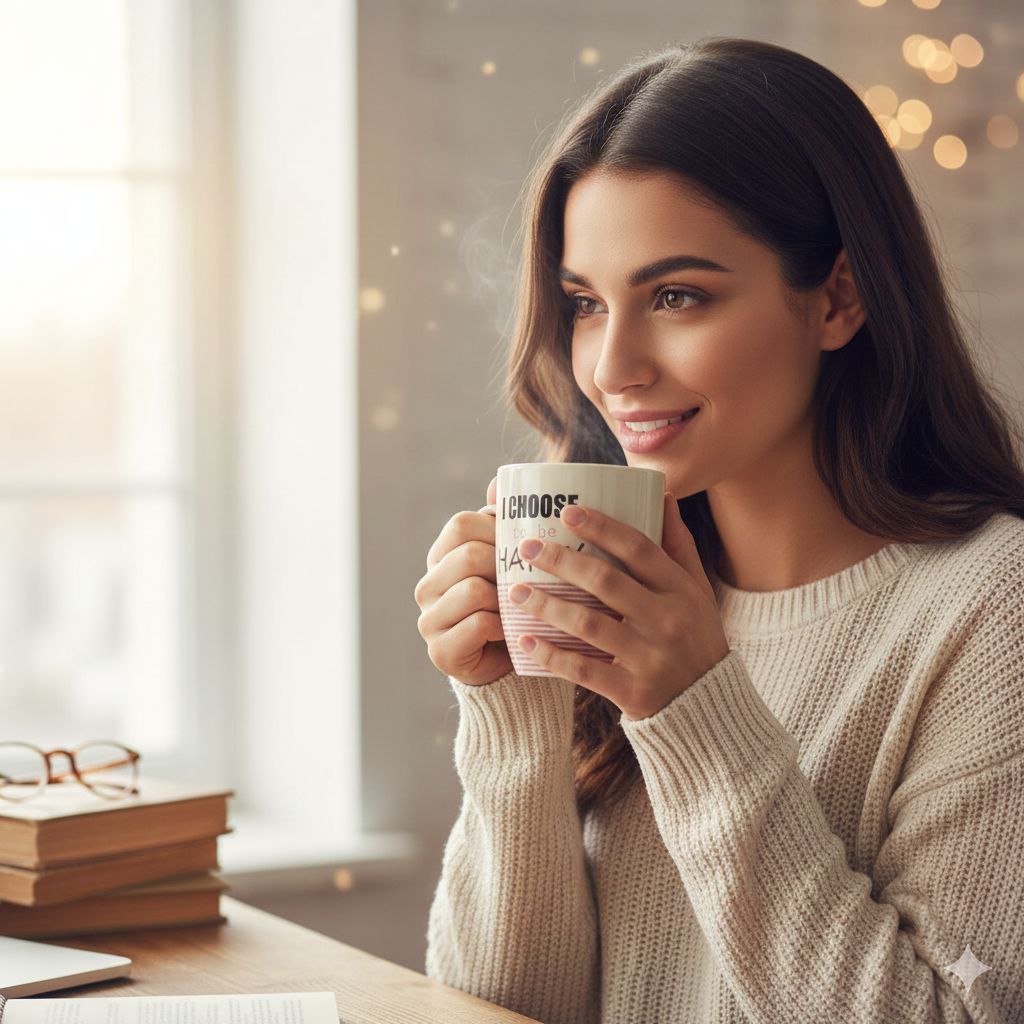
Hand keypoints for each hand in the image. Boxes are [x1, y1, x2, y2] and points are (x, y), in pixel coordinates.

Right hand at [414, 475, 513, 686]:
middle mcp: (428, 585)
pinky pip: (477, 625)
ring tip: (522, 606)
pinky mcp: (441, 651)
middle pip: (468, 555)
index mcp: (442, 557)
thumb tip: (498, 484)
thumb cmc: (513, 605)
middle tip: (529, 577)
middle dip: (504, 564)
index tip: (523, 543)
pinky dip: (501, 626)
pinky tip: (510, 631)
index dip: (496, 528)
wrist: (510, 664)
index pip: (461, 524)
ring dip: (506, 598)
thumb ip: (503, 524)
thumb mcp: (510, 562)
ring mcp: (429, 619)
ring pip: (473, 589)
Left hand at [508, 492, 729, 720]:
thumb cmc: (696, 639)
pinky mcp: (633, 692)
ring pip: (589, 624)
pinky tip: (526, 641)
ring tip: (517, 592)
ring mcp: (650, 657)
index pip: (639, 549)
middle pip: (606, 581)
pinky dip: (552, 656)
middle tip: (527, 547)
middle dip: (562, 560)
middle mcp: (666, 620)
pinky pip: (584, 670)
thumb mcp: (697, 592)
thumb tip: (663, 495)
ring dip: (548, 605)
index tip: (567, 512)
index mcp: (680, 590)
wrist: (710, 710)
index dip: (602, 527)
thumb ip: (678, 546)